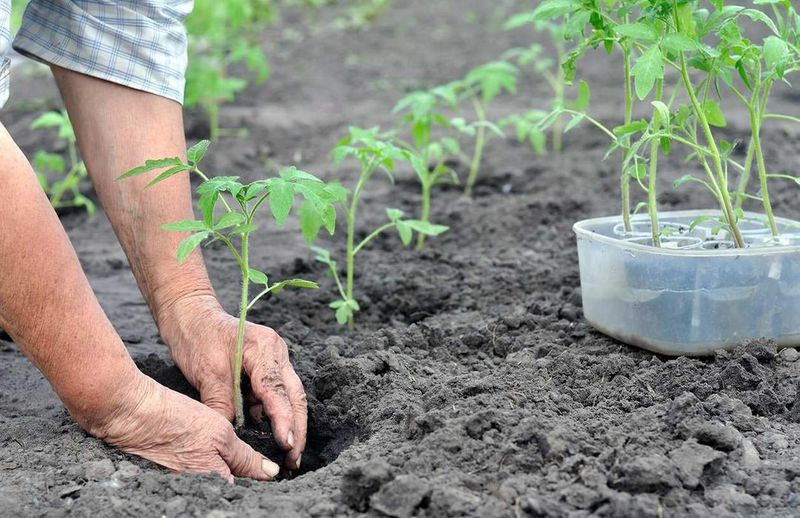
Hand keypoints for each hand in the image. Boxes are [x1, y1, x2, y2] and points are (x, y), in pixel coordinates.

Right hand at [83, 374, 280, 482]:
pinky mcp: (172, 477)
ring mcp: (184, 485)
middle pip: (230, 489)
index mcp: (214, 485)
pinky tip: (208, 453)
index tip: (271, 469)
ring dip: (227, 472)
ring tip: (229, 455)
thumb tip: (271, 473)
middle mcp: (198, 491)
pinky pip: (198, 477)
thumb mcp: (221, 434)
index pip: (246, 490)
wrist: (131, 414)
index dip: (260, 480)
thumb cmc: (177, 420)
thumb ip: (246, 458)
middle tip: (255, 461)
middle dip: (244, 477)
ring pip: (215, 482)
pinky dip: (208, 467)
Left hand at [158, 294, 306, 469]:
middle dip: (297, 428)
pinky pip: (276, 393)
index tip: (286, 445)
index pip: (278, 391)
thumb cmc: (196, 337)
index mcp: (265, 348)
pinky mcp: (267, 366)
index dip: (284, 421)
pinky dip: (274, 414)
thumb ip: (222, 405)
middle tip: (294, 459)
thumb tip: (231, 437)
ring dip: (290, 423)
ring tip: (288, 453)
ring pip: (290, 396)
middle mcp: (277, 352)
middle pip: (295, 395)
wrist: (189, 314)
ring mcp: (275, 358)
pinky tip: (271, 434)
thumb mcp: (206, 373)